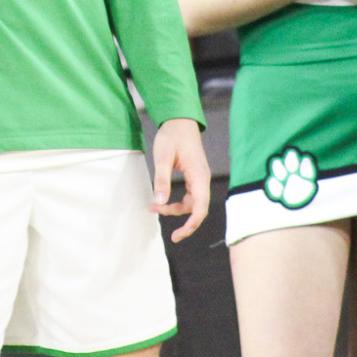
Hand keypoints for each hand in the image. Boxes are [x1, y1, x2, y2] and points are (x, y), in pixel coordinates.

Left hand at [150, 119, 211, 242]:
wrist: (179, 121)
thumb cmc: (172, 136)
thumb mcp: (162, 157)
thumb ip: (162, 180)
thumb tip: (160, 202)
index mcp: (199, 176)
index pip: (201, 207)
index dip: (192, 224)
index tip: (179, 235)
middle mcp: (202, 179)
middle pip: (198, 209)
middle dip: (184, 222)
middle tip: (171, 235)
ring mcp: (199, 179)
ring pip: (192, 204)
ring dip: (175, 210)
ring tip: (154, 208)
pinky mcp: (194, 177)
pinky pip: (189, 196)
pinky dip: (176, 202)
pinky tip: (162, 201)